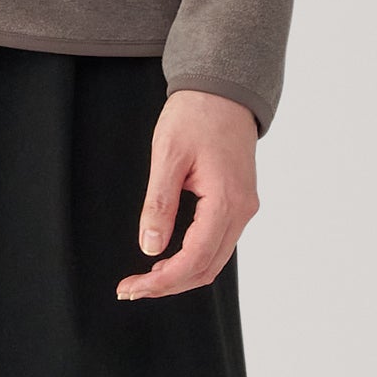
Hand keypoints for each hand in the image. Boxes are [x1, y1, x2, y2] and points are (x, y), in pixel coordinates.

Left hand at [118, 90, 258, 300]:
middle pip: (207, 268)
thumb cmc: (195, 114)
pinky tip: (169, 256)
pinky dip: (194, 257)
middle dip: (169, 285)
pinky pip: (218, 241)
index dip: (163, 282)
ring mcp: (244, 207)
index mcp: (226, 201)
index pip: (194, 260)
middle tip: (132, 288)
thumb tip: (150, 247)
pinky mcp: (239, 201)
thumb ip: (159, 203)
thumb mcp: (168, 154)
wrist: (223, 88)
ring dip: (182, 274)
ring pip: (214, 259)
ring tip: (145, 278)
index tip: (132, 287)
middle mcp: (242, 210)